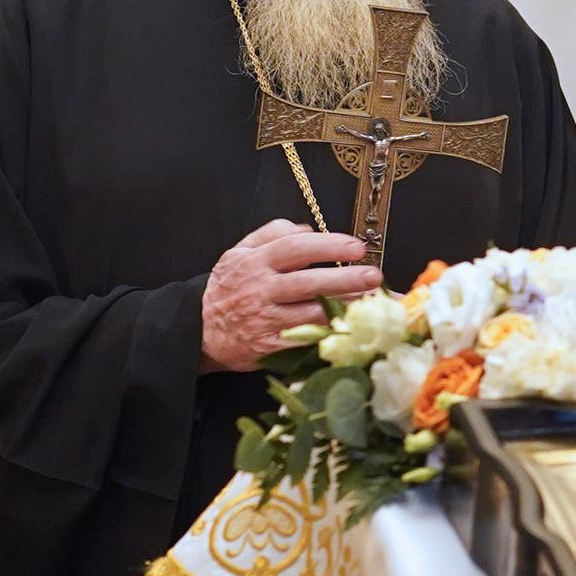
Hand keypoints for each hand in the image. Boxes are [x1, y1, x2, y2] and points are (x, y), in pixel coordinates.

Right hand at [202, 219, 379, 371]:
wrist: (200, 329)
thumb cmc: (229, 287)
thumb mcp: (239, 251)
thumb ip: (272, 233)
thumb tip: (309, 229)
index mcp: (255, 262)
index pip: (295, 249)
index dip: (328, 246)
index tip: (357, 247)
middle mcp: (261, 291)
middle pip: (308, 283)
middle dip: (345, 279)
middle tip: (374, 275)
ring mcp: (266, 321)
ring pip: (312, 313)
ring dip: (346, 308)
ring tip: (375, 302)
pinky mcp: (270, 346)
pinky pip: (306, 339)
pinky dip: (331, 334)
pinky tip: (355, 328)